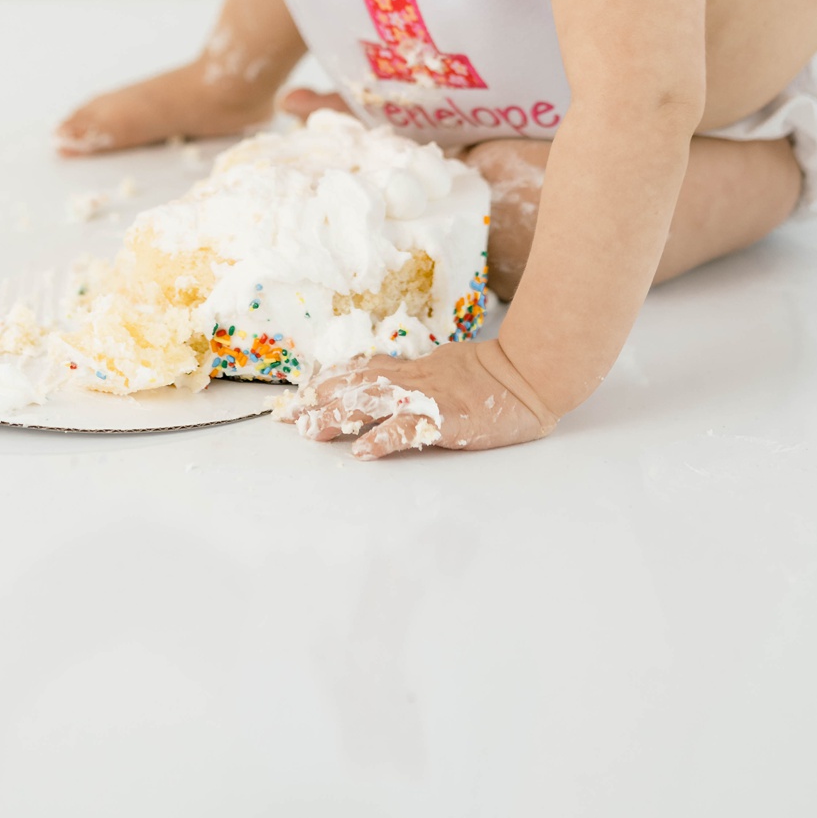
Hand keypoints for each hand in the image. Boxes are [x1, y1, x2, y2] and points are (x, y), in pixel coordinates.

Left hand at [276, 338, 557, 460]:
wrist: (529, 374)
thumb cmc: (493, 374)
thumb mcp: (444, 367)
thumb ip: (414, 375)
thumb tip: (384, 377)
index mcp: (413, 370)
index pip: (361, 371)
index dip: (329, 382)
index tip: (301, 393)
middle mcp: (413, 381)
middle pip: (356, 386)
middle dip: (319, 400)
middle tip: (287, 416)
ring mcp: (429, 399)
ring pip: (373, 403)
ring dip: (338, 416)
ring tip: (310, 430)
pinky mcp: (448, 421)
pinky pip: (410, 429)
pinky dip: (384, 439)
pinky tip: (363, 450)